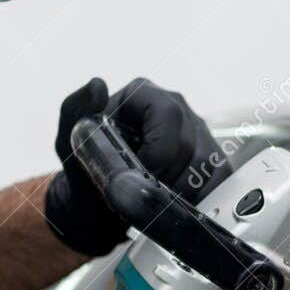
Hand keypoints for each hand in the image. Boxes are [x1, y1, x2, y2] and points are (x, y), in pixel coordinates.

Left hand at [44, 76, 228, 254]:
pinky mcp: (211, 157)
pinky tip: (176, 200)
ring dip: (182, 189)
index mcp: (143, 95)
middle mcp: (175, 108)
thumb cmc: (85, 168)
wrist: (98, 203)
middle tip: (144, 188)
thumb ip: (75, 109)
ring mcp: (197, 132)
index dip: (158, 151)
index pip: (168, 115)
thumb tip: (96, 86)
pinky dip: (200, 195)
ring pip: (207, 163)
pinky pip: (220, 177)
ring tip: (156, 195)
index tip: (141, 172)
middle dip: (167, 175)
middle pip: (189, 143)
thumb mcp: (70, 140)